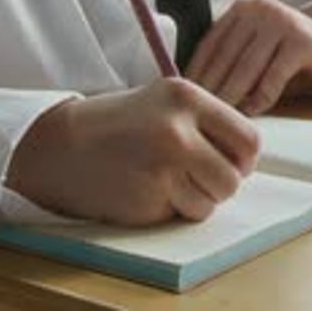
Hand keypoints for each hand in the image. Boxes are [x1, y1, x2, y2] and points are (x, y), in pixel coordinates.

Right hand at [6, 78, 259, 224]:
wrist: (63, 143)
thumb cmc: (120, 122)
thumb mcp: (166, 101)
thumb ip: (206, 121)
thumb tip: (248, 156)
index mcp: (187, 96)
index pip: (248, 139)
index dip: (242, 158)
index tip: (226, 160)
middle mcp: (178, 129)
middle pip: (234, 177)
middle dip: (220, 183)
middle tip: (195, 173)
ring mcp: (163, 166)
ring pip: (212, 201)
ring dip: (196, 199)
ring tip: (166, 177)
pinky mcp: (148, 197)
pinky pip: (183, 214)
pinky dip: (172, 209)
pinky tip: (147, 188)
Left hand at [185, 0, 311, 115]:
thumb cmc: (286, 53)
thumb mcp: (255, 46)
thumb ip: (231, 57)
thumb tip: (196, 89)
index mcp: (242, 8)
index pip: (211, 41)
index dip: (196, 70)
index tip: (185, 95)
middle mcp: (260, 9)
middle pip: (227, 55)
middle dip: (211, 87)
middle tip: (200, 113)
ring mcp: (282, 22)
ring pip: (248, 66)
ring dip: (233, 95)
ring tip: (221, 116)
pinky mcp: (302, 41)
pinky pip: (274, 76)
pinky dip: (261, 97)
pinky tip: (252, 112)